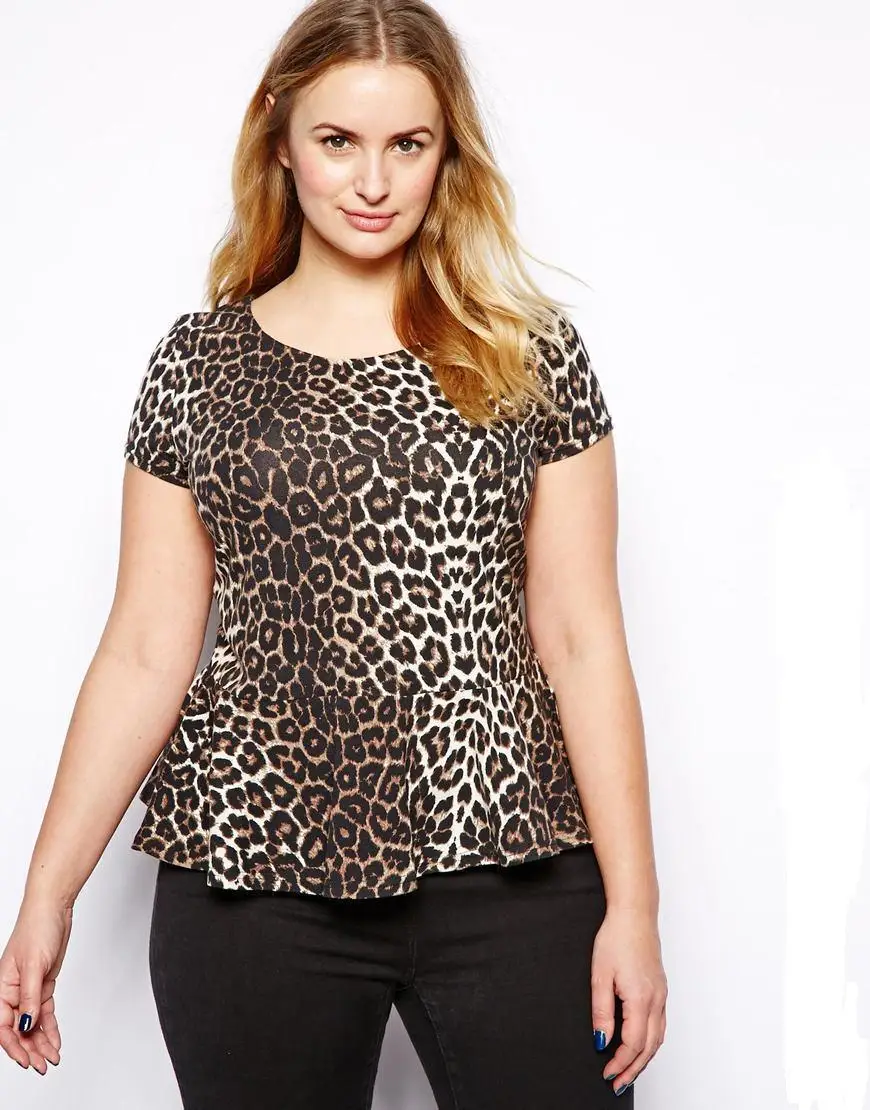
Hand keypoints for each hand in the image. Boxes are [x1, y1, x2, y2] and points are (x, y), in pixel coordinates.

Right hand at [0, 898, 70, 1072]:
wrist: (53, 909)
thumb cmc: (37, 929)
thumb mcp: (34, 965)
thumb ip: (29, 997)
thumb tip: (25, 1026)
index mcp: (1, 988)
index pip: (3, 1025)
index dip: (13, 1046)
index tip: (26, 1060)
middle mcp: (12, 991)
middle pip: (18, 1029)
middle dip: (29, 1049)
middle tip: (43, 1065)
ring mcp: (28, 989)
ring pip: (32, 1023)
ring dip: (41, 1042)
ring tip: (52, 1058)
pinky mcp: (43, 985)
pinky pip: (44, 1012)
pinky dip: (49, 1028)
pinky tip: (55, 1041)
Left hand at [590, 905, 666, 1095]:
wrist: (634, 914)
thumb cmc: (616, 938)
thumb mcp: (600, 975)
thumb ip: (601, 1011)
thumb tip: (602, 1041)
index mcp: (640, 998)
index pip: (633, 1043)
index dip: (620, 1062)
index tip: (606, 1073)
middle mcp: (656, 1000)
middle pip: (649, 1047)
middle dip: (633, 1069)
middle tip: (616, 1082)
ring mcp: (661, 994)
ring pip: (658, 1038)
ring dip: (644, 1058)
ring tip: (627, 1071)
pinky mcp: (661, 989)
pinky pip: (660, 1024)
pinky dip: (651, 1042)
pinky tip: (641, 1045)